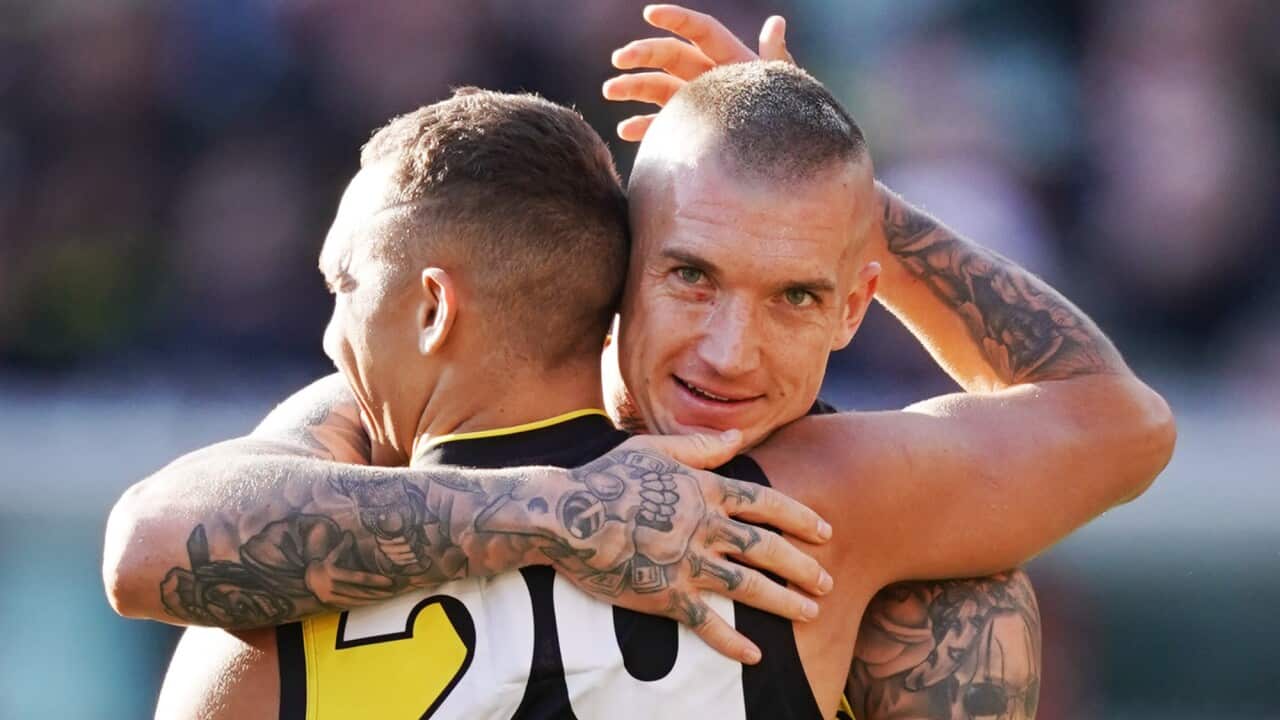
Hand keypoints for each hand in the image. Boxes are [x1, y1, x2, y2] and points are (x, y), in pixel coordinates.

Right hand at [304, 532, 396, 604]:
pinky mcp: (332, 604)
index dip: (375, 580)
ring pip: (358, 600)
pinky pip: (352, 605)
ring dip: (375, 599)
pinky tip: (376, 600)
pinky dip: (366, 603)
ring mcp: (331, 597)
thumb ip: (343, 545)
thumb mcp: (332, 554)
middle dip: (379, 592)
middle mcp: (331, 586)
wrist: (307, 580)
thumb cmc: (324, 564)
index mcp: (332, 572)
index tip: (389, 581)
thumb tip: (349, 534)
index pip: (359, 578)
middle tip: (395, 590)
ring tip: (389, 596)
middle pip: (361, 591)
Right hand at [523, 430, 833, 664]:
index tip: (825, 530)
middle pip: (767, 548)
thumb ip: (700, 445)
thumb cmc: (605, 478)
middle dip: (802, 566)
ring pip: (748, 586)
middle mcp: (704, 527)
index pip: (766, 503)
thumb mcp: (653, 449)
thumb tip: (736, 435)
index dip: (800, 517)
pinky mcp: (664, 594)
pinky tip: (755, 653)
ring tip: (811, 612)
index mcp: (704, 490)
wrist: (565, 516)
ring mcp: (686, 562)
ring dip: (783, 601)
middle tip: (827, 580)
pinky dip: (731, 640)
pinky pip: (705, 622)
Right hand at [602, 4, 795, 140]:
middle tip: (618, 59)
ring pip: (657, 88)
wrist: (787, 162)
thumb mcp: (781, 86)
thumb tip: (776, 21)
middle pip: (670, 56)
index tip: (650, 14)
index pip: (701, 31)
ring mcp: (695, 104)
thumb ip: (774, 55)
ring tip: (609, 90)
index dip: (676, 19)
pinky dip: (642, 126)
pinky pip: (660, 126)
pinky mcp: (687, 131)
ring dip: (632, 86)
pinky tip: (625, 130)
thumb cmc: (789, 118)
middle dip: (642, 54)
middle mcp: (708, 77)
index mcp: (731, 58)